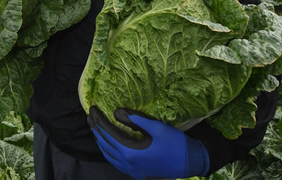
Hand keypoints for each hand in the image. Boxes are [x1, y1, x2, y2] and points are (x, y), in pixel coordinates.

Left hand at [88, 106, 209, 179]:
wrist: (190, 162)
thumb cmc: (175, 143)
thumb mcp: (156, 127)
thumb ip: (135, 119)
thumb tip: (116, 113)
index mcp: (130, 152)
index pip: (108, 133)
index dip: (98, 120)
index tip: (92, 109)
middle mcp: (128, 164)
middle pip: (105, 145)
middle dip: (96, 129)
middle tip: (90, 116)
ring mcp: (132, 171)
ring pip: (108, 156)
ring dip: (100, 141)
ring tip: (96, 128)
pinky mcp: (137, 173)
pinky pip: (116, 163)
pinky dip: (108, 152)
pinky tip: (109, 146)